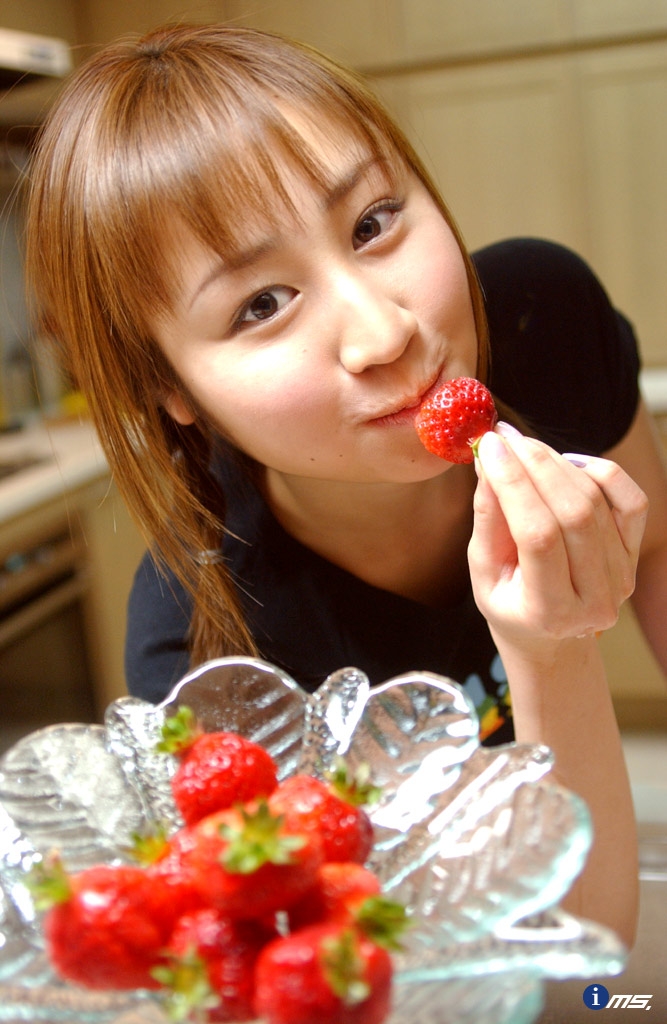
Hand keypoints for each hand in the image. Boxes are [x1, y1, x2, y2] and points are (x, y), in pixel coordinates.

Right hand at [468, 429, 647, 646]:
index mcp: (549, 612)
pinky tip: (567, 462)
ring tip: (524, 447)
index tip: (489, 448)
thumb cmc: (507, 600)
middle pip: (574, 513)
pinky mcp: (634, 555)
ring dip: (557, 463)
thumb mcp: (483, 570)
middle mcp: (595, 599)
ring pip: (597, 501)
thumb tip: (489, 460)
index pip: (537, 535)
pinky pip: (630, 500)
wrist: (549, 631)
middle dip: (536, 465)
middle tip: (505, 437)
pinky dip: (601, 471)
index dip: (514, 485)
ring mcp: (621, 577)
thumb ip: (488, 518)